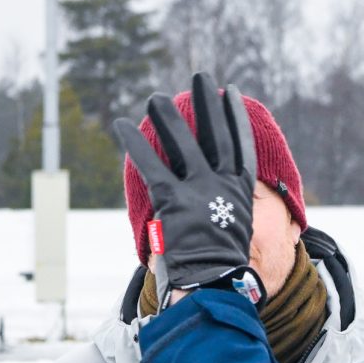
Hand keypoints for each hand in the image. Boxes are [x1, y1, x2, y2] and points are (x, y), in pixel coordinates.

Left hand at [112, 72, 262, 298]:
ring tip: (157, 97)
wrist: (214, 285)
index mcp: (241, 192)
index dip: (234, 119)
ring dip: (169, 118)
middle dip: (207, 103)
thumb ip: (226, 209)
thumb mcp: (235, 233)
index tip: (229, 94)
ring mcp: (200, 191)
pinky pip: (151, 166)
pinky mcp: (174, 201)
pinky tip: (122, 125)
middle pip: (215, 135)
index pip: (239, 146)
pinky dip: (135, 144)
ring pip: (183, 144)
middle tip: (201, 77)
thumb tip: (219, 200)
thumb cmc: (222, 268)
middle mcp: (223, 185)